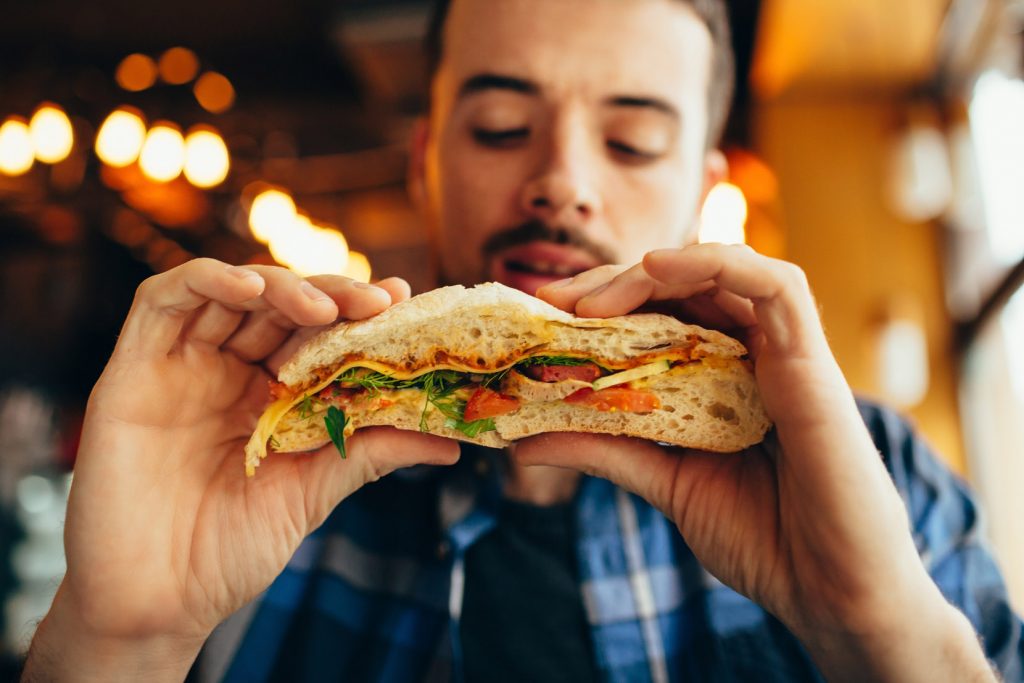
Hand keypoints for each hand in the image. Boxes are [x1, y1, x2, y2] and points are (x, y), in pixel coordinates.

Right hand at [30, 259, 458, 678]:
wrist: (157, 603)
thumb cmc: (230, 550)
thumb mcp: (313, 490)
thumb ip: (371, 451)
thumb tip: (452, 443)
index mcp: (268, 393)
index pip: (314, 331)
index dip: (355, 310)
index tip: (401, 300)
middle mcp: (225, 370)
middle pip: (278, 304)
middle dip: (329, 295)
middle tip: (375, 303)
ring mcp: (179, 365)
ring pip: (228, 291)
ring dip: (280, 285)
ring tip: (324, 307)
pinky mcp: (131, 368)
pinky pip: (160, 302)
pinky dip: (206, 281)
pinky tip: (251, 289)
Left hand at [525, 245, 991, 680]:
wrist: (832, 595)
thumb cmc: (763, 538)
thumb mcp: (665, 481)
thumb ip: (603, 450)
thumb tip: (519, 442)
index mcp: (722, 377)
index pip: (663, 314)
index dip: (603, 304)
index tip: (543, 313)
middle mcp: (755, 356)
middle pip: (687, 286)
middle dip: (614, 283)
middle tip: (553, 298)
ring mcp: (787, 355)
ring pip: (726, 272)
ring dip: (654, 271)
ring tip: (591, 297)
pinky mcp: (814, 364)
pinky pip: (779, 288)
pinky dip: (719, 264)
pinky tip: (657, 268)